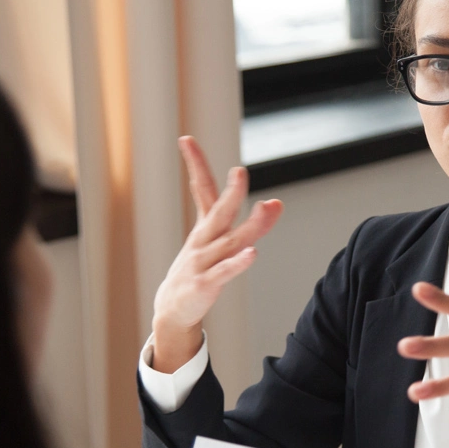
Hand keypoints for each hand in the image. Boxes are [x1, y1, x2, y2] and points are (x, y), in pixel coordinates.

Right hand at [150, 136, 282, 372]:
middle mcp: (203, 241)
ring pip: (229, 241)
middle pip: (219, 212)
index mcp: (204, 228)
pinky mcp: (205, 284)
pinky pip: (224, 272)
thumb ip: (248, 223)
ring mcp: (202, 262)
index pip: (200, 190)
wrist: (173, 308)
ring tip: (266, 208)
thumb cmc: (198, 271)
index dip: (195, 165)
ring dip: (249, 225)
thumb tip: (275, 203)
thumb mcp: (219, 244)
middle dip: (231, 192)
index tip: (185, 139)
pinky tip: (253, 254)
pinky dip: (238, 263)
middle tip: (240, 172)